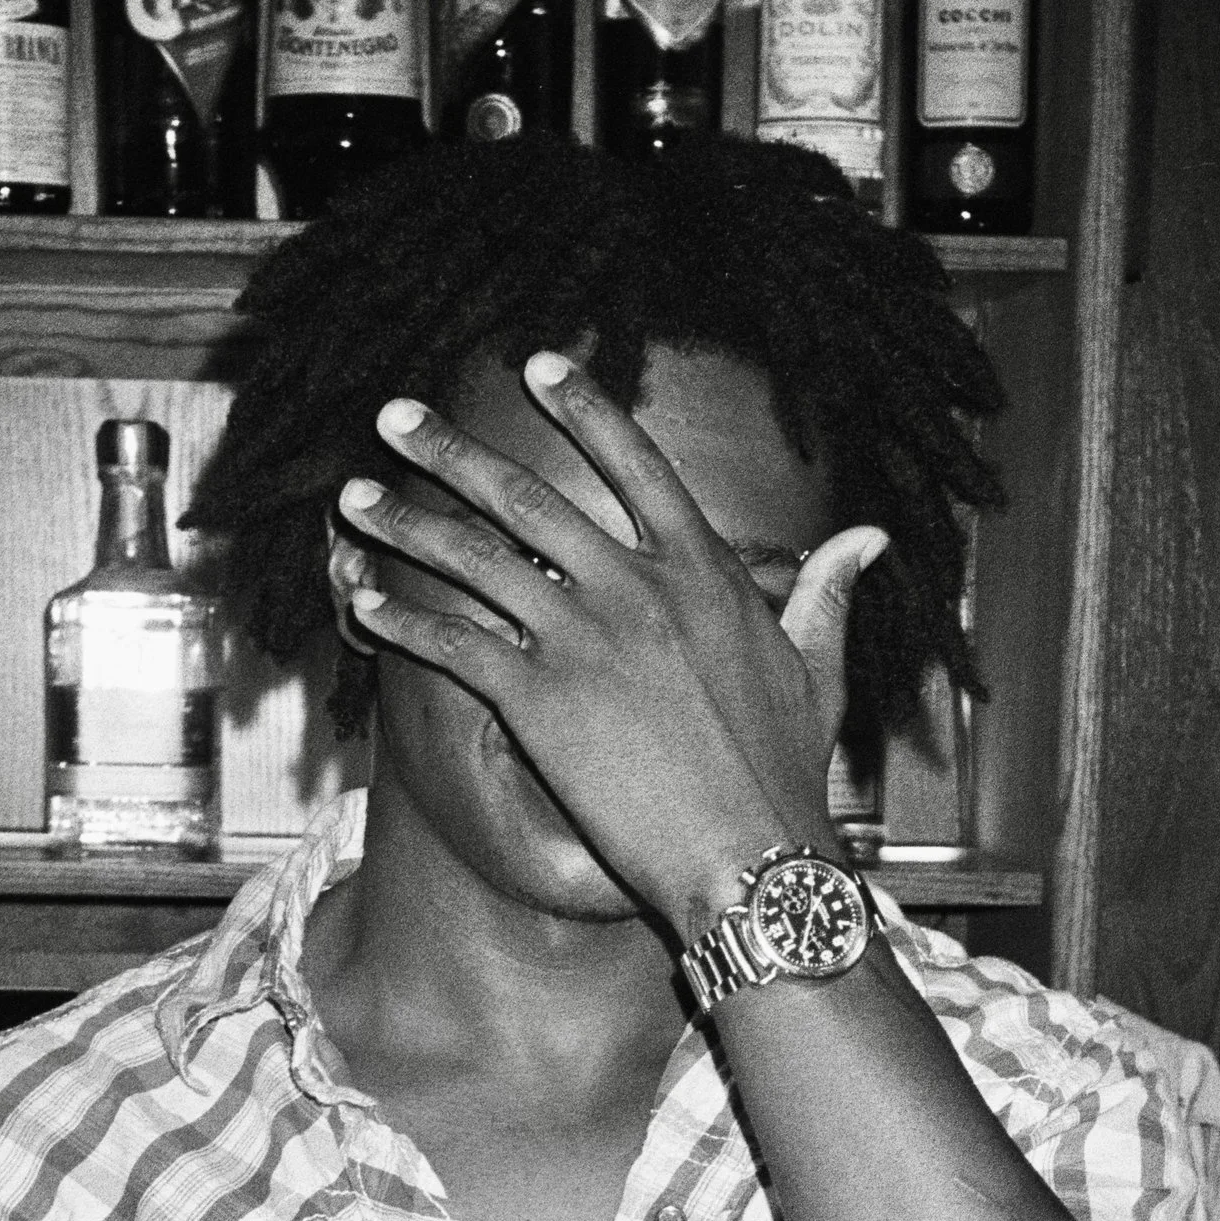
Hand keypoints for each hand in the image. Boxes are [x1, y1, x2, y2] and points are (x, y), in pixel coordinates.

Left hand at [336, 353, 888, 940]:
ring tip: (354, 500)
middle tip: (396, 418)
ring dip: (404, 525)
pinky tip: (360, 601)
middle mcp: (637, 588)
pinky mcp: (538, 699)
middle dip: (450, 452)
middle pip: (528, 498)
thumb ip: (825, 595)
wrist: (750, 853)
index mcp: (704, 572)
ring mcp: (583, 639)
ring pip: (474, 560)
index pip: (637, 464)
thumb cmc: (787, 775)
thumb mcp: (818, 670)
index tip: (537, 367)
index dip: (584, 409)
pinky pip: (451, 643)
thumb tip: (865, 539)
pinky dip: (399, 617)